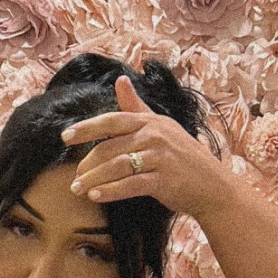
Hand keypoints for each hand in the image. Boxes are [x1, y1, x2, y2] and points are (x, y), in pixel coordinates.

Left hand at [59, 73, 230, 222]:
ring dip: (94, 179)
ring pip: (117, 166)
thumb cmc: (184, 158)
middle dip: (88, 164)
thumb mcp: (162, 127)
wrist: (211, 185)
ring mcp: (159, 158)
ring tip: (78, 190)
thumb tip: (120, 81)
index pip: (113, 120)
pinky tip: (96, 196)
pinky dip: (110, 191)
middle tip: (73, 179)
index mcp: (150, 121)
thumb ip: (137, 108)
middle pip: (110, 146)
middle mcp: (154, 135)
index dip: (87, 128)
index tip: (66, 136)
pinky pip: (130, 185)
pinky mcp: (162, 180)